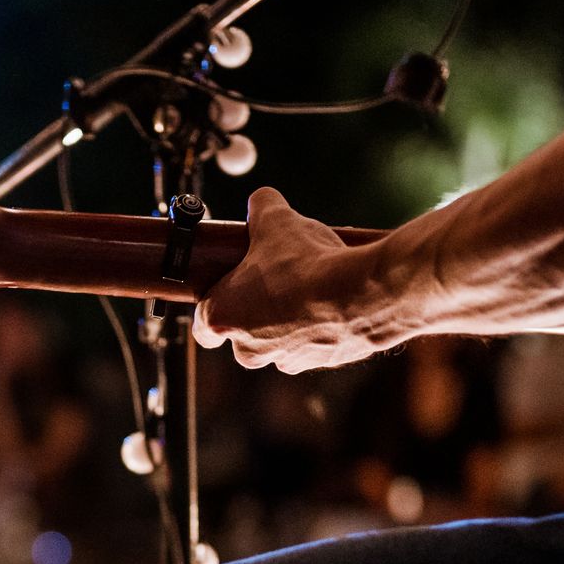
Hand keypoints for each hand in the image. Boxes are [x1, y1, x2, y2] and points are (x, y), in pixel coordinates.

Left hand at [194, 188, 390, 373]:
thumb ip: (261, 206)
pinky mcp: (321, 362)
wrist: (359, 294)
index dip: (214, 308)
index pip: (203, 327)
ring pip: (279, 342)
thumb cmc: (305, 262)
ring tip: (309, 287)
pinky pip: (314, 345)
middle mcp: (248, 349)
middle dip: (257, 312)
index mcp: (222, 318)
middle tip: (275, 282)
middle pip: (243, 336)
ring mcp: (286, 359)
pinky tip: (333, 299)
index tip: (226, 295)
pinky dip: (320, 327)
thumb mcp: (276, 219)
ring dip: (289, 321)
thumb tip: (262, 200)